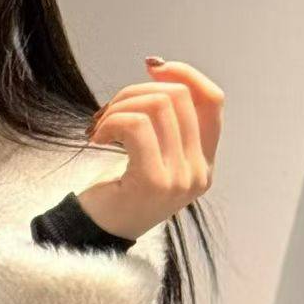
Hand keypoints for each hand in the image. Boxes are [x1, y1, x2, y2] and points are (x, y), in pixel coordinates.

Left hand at [77, 58, 223, 241]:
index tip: (152, 68)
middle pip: (179, 97)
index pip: (212, 101)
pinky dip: (111, 122)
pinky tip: (96, 137)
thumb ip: (164, 119)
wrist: (90, 237)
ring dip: (119, 106)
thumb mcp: (149, 152)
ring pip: (158, 106)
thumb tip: (158, 66)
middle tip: (107, 112)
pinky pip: (136, 125)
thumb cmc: (114, 193)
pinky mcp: (153, 181)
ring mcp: (179, 179)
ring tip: (99, 127)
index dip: (185, 74)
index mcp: (203, 164)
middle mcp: (198, 173)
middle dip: (136, 92)